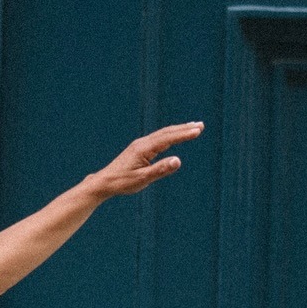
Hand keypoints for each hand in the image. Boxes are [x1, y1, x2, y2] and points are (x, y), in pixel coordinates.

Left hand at [86, 121, 202, 198]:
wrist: (105, 182)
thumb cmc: (123, 182)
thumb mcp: (143, 179)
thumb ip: (160, 169)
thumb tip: (178, 160)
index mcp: (144, 148)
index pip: (168, 138)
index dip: (184, 134)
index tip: (198, 131)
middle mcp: (142, 143)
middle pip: (167, 132)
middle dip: (184, 128)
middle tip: (201, 125)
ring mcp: (140, 144)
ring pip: (162, 134)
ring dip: (178, 130)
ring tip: (192, 127)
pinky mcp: (139, 148)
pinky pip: (158, 138)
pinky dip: (169, 135)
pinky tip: (173, 136)